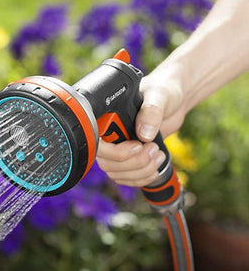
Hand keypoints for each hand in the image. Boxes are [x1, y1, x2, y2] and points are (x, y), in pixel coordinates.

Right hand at [96, 69, 186, 186]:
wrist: (174, 102)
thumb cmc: (163, 91)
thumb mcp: (159, 95)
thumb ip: (151, 111)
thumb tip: (143, 133)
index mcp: (106, 119)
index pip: (97, 145)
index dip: (115, 152)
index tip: (138, 146)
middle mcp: (107, 137)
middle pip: (108, 164)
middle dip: (134, 163)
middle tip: (153, 148)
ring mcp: (116, 150)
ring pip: (117, 174)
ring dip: (141, 171)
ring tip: (158, 154)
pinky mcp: (128, 160)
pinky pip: (126, 179)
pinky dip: (142, 178)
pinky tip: (155, 168)